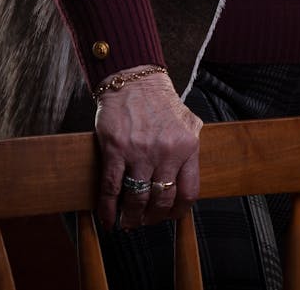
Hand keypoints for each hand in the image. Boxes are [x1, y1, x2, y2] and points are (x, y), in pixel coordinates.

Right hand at [94, 67, 202, 230]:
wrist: (133, 78)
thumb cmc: (160, 100)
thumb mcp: (188, 121)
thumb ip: (191, 148)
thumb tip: (189, 177)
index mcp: (187, 145)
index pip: (188, 192)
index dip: (177, 211)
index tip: (169, 216)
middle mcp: (166, 151)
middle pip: (161, 199)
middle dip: (152, 217)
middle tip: (145, 221)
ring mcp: (140, 151)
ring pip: (137, 198)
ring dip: (131, 217)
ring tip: (128, 222)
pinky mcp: (115, 149)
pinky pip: (112, 188)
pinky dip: (109, 209)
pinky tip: (108, 219)